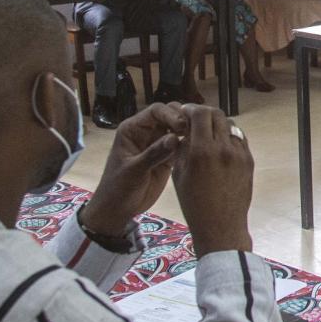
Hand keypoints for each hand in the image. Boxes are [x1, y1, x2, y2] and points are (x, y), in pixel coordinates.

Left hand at [83, 103, 188, 234]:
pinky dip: (190, 145)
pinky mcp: (167, 156)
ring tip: (202, 138)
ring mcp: (158, 144)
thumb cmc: (119, 188)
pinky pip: (181, 145)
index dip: (171, 114)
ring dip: (189, 131)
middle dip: (183, 119)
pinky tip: (199, 150)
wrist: (118, 209)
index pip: (156, 111)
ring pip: (177, 129)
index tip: (183, 126)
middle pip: (169, 115)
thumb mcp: (134, 171)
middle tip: (196, 130)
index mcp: (133, 129)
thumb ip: (154, 154)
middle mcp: (146, 132)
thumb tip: (174, 138)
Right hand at [172, 105, 254, 257]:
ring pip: (230, 125)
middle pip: (217, 114)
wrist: (221, 225)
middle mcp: (223, 149)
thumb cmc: (194, 204)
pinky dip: (229, 136)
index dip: (191, 109)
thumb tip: (182, 130)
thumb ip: (181, 148)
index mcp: (201, 151)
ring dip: (218, 124)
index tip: (184, 112)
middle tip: (195, 118)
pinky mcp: (249, 161)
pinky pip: (239, 139)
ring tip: (207, 132)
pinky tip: (219, 144)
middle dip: (204, 113)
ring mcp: (239, 154)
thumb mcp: (179, 174)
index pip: (200, 114)